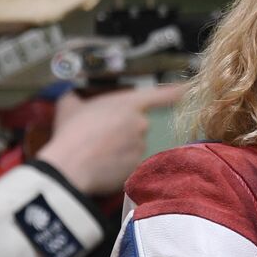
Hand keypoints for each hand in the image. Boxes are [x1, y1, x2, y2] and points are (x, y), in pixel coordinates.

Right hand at [36, 84, 185, 194]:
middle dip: (122, 130)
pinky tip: (101, 165)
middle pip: (137, 125)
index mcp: (128, 103)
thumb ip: (77, 99)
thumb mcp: (70, 107)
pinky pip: (129, 164)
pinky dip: (118, 165)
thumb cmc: (70, 134)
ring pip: (133, 145)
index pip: (160, 95)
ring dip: (119, 148)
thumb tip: (72, 98)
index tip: (187, 89)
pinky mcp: (137, 167)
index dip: (175, 92)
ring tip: (96, 152)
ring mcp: (141, 146)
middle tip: (99, 136)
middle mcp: (140, 123)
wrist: (70, 166)